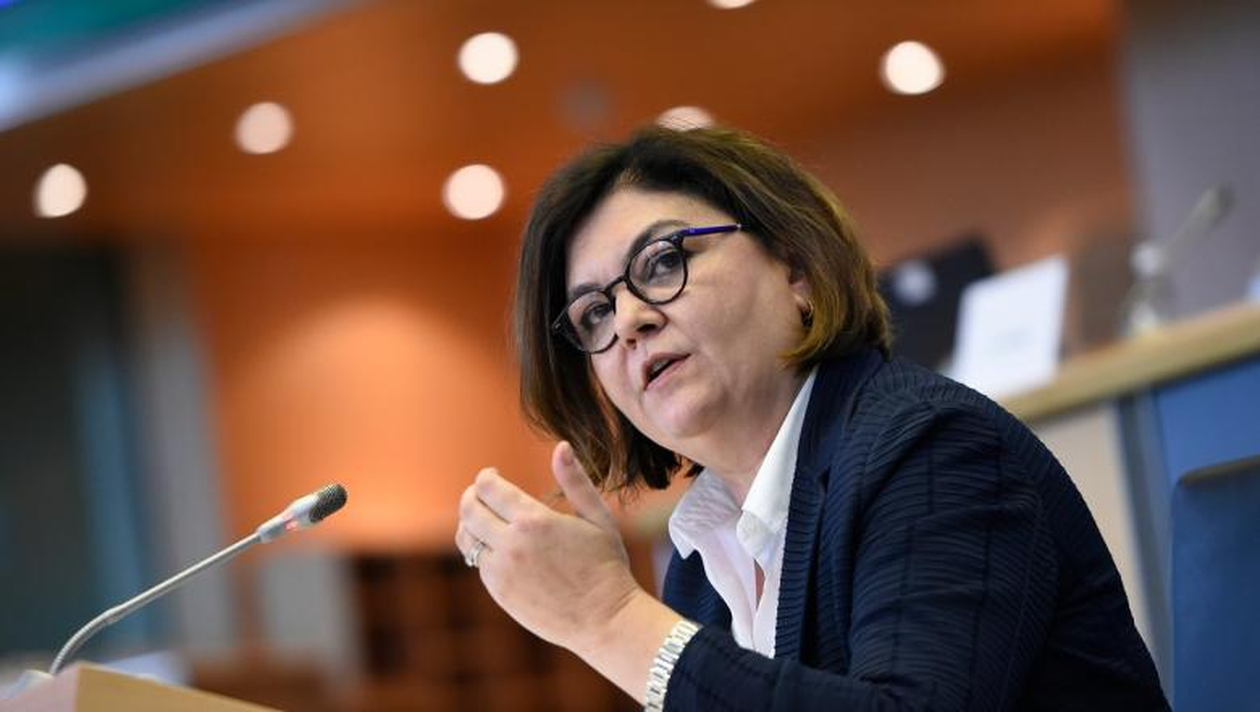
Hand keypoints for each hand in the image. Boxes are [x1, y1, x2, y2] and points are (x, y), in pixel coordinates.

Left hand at [455, 442, 643, 653]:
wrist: (604, 618)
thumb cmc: (607, 565)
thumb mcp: (598, 518)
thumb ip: (576, 481)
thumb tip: (561, 446)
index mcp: (535, 521)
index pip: (489, 487)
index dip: (486, 476)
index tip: (492, 474)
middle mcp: (512, 544)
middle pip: (469, 509)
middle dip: (472, 495)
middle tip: (480, 492)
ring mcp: (502, 570)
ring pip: (467, 537)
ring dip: (470, 522)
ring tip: (483, 517)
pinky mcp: (499, 592)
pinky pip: (479, 563)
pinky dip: (483, 549)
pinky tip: (499, 545)